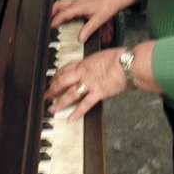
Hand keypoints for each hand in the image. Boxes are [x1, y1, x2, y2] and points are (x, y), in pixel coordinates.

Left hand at [44, 39, 161, 120]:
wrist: (127, 64)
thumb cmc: (119, 57)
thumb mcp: (103, 55)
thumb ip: (95, 62)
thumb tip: (96, 64)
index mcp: (85, 63)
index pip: (66, 68)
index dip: (56, 75)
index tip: (52, 80)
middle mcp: (84, 73)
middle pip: (62, 81)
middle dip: (52, 89)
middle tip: (45, 95)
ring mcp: (90, 84)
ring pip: (70, 94)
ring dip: (59, 102)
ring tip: (52, 109)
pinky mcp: (98, 93)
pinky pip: (85, 104)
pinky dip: (77, 112)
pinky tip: (70, 118)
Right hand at [51, 0, 136, 42]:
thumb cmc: (108, 5)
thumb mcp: (99, 19)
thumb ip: (89, 29)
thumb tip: (80, 38)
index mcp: (79, 6)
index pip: (63, 13)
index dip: (55, 20)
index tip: (51, 27)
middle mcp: (77, 1)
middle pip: (58, 5)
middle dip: (52, 13)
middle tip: (50, 22)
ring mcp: (78, 0)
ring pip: (62, 2)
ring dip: (57, 10)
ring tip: (55, 19)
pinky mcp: (81, 0)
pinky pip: (68, 3)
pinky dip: (63, 9)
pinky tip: (67, 15)